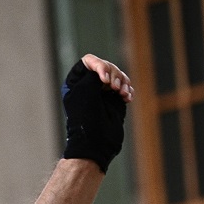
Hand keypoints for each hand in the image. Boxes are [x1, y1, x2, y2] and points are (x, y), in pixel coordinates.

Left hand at [61, 54, 132, 172]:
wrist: (96, 141)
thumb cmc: (86, 118)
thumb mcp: (86, 91)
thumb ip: (94, 74)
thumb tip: (104, 70)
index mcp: (76, 83)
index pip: (89, 61)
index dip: (100, 65)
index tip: (104, 80)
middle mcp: (88, 86)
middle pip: (107, 66)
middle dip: (114, 75)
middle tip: (115, 88)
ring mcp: (102, 93)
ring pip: (118, 75)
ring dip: (123, 82)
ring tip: (122, 95)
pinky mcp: (113, 100)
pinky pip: (125, 87)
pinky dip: (128, 90)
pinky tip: (127, 98)